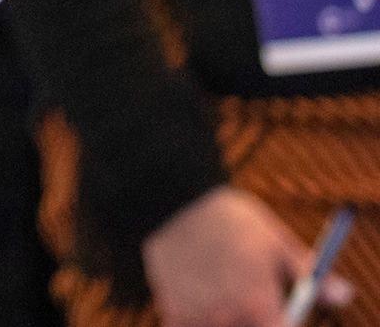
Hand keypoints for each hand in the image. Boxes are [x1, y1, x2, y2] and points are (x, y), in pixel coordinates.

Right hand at [144, 188, 353, 326]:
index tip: (279, 313)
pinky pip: (190, 326)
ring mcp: (197, 318)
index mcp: (259, 306)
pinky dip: (198, 318)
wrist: (170, 199)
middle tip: (250, 299)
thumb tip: (343, 294)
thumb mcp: (274, 239)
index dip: (283, 323)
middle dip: (255, 319)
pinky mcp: (171, 312)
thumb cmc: (228, 218)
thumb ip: (308, 274)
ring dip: (227, 317)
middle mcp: (228, 319)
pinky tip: (200, 295)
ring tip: (222, 290)